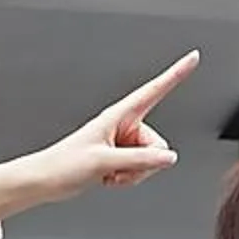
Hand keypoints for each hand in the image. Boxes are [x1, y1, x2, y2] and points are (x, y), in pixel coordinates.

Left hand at [0, 52, 198, 225]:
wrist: (45, 180)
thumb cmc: (63, 164)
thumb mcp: (103, 161)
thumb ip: (139, 160)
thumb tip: (168, 157)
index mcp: (118, 115)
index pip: (154, 90)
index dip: (176, 74)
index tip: (193, 58)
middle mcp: (123, 126)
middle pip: (157, 143)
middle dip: (143, 163)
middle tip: (118, 169)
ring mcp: (123, 143)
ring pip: (151, 160)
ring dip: (134, 173)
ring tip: (110, 173)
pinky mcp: (120, 157)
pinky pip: (141, 169)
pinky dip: (128, 178)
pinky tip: (109, 177)